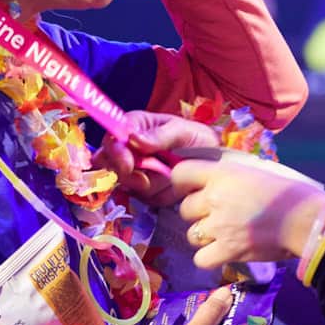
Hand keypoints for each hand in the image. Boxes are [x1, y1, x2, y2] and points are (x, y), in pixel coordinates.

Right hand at [97, 112, 219, 204]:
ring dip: (147, 184)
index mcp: (135, 127)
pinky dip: (157, 195)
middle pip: (109, 163)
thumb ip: (159, 135)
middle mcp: (129, 148)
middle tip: (145, 179)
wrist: (215, 162)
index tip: (128, 164)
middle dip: (127, 174)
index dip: (115, 152)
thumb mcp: (183, 131)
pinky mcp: (143, 190)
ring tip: (168, 176)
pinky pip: (142, 197)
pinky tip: (170, 186)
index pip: (112, 138)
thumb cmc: (198, 138)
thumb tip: (133, 138)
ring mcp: (134, 170)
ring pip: (125, 183)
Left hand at [170, 158, 324, 269]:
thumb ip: (229, 177)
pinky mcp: (228, 250)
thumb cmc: (289, 193)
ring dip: (204, 237)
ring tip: (224, 235)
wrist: (307, 219)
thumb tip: (212, 185)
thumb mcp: (255, 172)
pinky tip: (222, 252)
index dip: (181, 183)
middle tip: (218, 215)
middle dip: (198, 213)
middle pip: (185, 209)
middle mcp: (216, 198)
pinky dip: (209, 258)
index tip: (189, 190)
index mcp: (223, 174)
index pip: (180, 173)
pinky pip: (201, 258)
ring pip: (192, 235)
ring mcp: (220, 225)